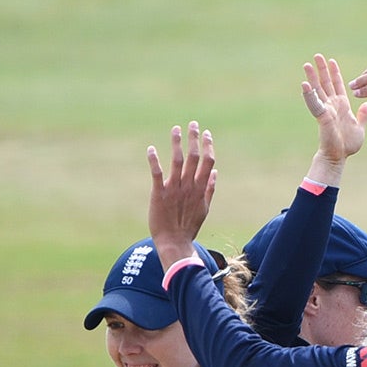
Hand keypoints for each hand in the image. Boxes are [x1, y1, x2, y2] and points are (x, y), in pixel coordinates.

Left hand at [147, 122, 216, 267]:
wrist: (174, 242)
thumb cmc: (188, 227)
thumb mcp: (204, 208)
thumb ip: (209, 189)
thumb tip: (215, 172)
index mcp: (201, 189)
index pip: (208, 162)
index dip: (208, 146)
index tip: (207, 134)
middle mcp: (189, 186)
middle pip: (194, 157)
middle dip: (194, 138)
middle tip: (193, 124)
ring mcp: (175, 189)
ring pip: (178, 160)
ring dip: (177, 143)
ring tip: (176, 129)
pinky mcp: (160, 193)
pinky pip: (157, 173)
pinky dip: (154, 160)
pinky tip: (152, 148)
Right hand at [302, 55, 366, 165]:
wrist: (338, 157)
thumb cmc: (347, 145)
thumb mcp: (359, 127)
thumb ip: (363, 116)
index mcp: (341, 106)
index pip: (337, 85)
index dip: (335, 73)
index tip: (332, 61)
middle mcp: (331, 105)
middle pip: (325, 83)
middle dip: (322, 69)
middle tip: (317, 55)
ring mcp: (325, 110)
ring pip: (317, 90)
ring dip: (312, 77)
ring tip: (307, 64)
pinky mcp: (322, 116)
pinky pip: (315, 104)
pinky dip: (309, 94)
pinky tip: (304, 84)